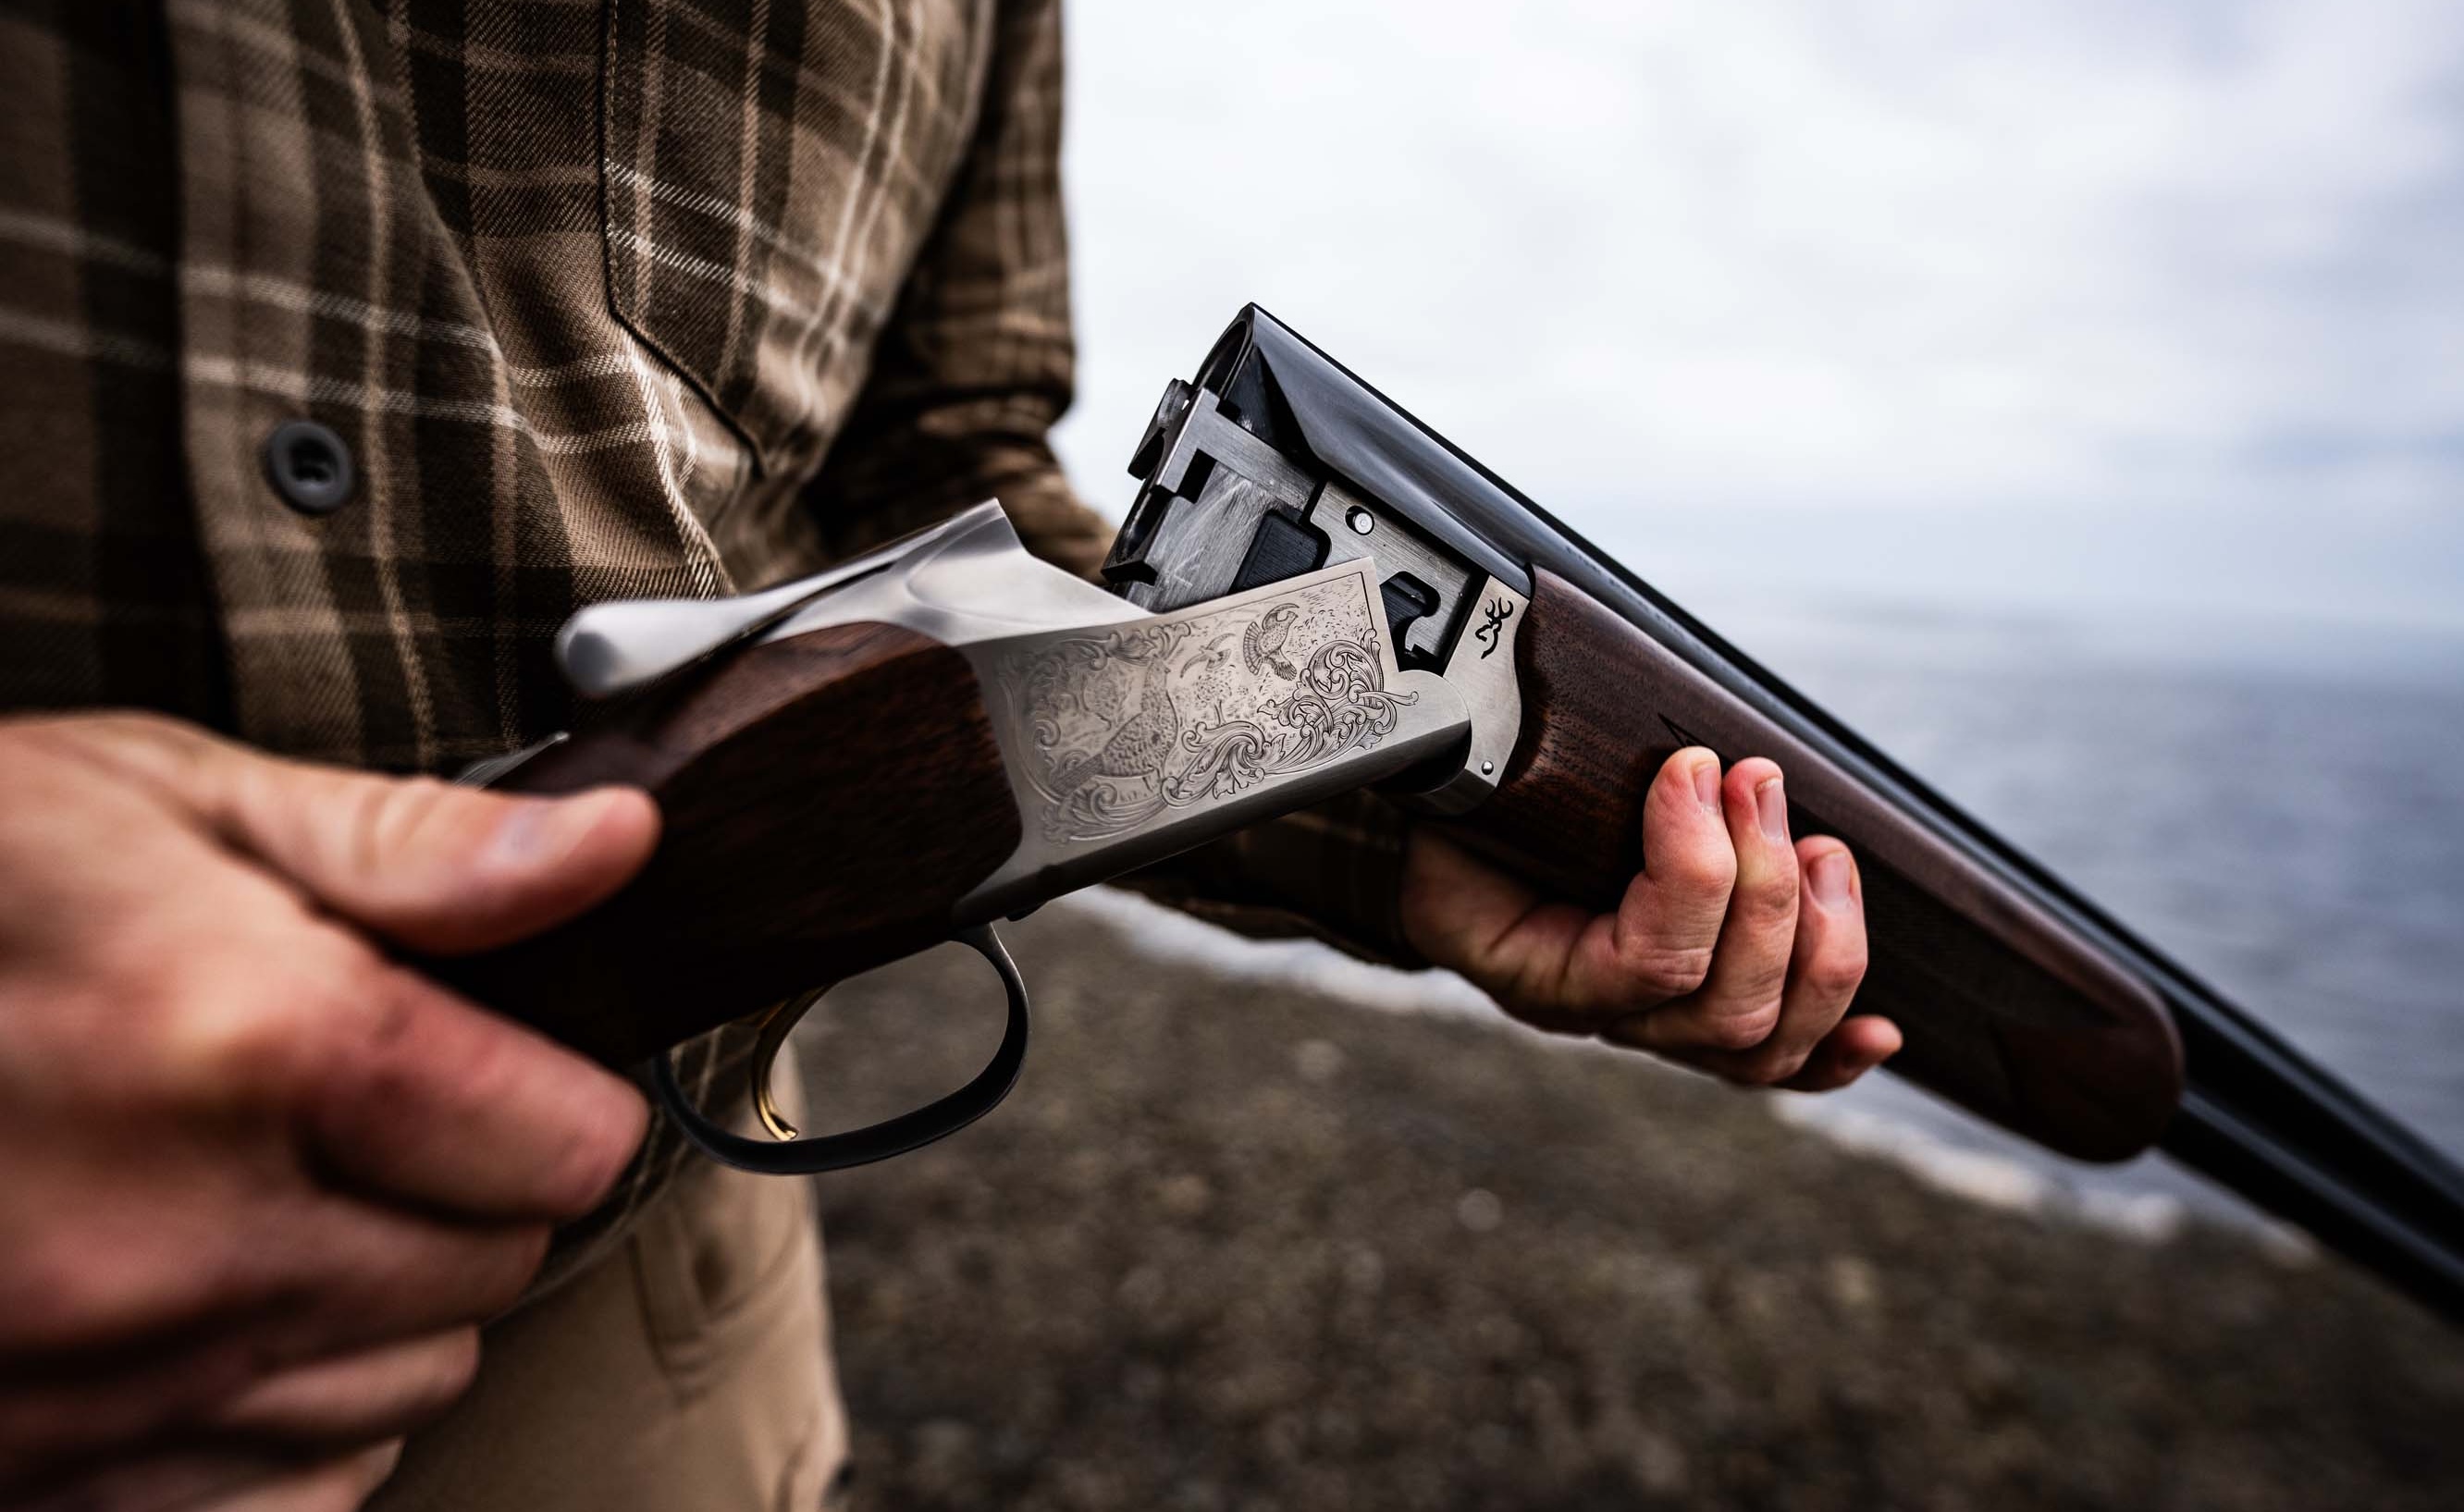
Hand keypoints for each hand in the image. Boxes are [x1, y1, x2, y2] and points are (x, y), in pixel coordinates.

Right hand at [0, 714, 658, 1509]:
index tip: (498, 1059)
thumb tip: (616, 850)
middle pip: (496, 1266)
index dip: (550, 1085)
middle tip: (358, 1109)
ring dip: (377, 1300)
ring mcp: (101, 1388)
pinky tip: (212, 1319)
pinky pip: (282, 1501)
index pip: (565, 1138)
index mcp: (254, 1047)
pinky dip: (281, 1422)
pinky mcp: (37, 1474)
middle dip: (467, 1184)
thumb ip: (413, 849)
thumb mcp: (156, 797)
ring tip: (260, 1196)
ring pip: (403, 1388)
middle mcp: (191, 1246)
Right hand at [1401, 747, 1897, 1089]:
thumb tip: (1640, 738)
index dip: (1695, 867)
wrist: (1430, 852)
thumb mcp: (1467, 793)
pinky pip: (1774, 1066)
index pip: (1653, 961)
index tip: (1692, 763)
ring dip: (1818, 939)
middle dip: (1764, 884)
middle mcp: (1607, 1019)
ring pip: (1767, 1039)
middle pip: (1730, 1006)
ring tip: (1820, 851)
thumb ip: (1519, 775)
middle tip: (1756, 780)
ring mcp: (1657, 1027)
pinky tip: (1880, 1032)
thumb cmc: (1458, 810)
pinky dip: (1833, 1054)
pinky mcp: (1695, 1017)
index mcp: (1544, 974)